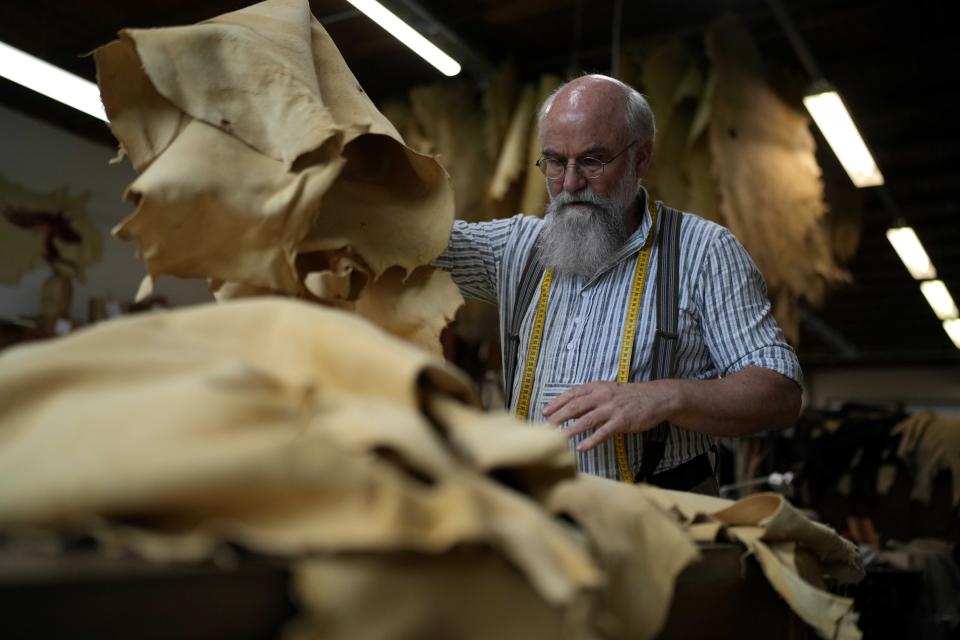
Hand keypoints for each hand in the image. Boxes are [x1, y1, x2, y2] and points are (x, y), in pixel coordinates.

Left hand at [542, 380, 673, 451]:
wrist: (656, 398)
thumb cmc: (629, 396)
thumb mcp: (608, 391)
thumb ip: (590, 399)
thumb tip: (570, 409)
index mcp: (597, 387)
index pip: (572, 393)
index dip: (557, 402)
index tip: (545, 411)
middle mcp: (602, 396)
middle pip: (575, 406)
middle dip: (558, 416)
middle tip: (545, 427)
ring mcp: (612, 408)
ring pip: (587, 419)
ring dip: (571, 429)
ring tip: (558, 438)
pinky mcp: (622, 421)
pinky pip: (603, 432)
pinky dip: (591, 440)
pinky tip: (582, 447)